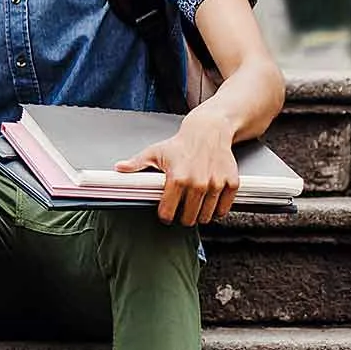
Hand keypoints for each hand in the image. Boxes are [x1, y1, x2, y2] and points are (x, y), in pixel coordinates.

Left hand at [115, 113, 239, 225]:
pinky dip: (217, 211)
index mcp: (177, 178)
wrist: (209, 131)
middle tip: (181, 211)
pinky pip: (224, 209)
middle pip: (188, 218)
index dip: (166, 216)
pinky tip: (209, 204)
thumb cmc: (181, 144)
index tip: (166, 214)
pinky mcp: (231, 183)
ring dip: (200, 216)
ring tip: (194, 208)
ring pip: (206, 216)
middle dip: (183, 218)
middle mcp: (197, 183)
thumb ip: (137, 164)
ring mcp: (216, 184)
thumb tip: (119, 168)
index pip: (168, 212)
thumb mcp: (155, 152)